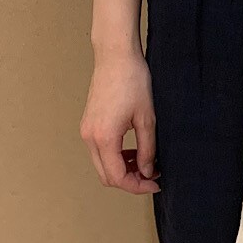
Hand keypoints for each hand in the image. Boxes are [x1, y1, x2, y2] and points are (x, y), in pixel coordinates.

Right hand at [80, 48, 160, 193]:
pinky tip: (133, 150)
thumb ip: (147, 149)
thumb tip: (146, 171)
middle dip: (130, 181)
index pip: (117, 177)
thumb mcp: (146, 118)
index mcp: (104, 138)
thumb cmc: (133, 81)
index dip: (137, 186)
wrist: (116, 57)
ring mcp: (86, 130)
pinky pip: (99, 151)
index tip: (155, 182)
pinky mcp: (88, 124)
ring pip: (102, 164)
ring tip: (145, 161)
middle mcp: (90, 137)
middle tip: (152, 175)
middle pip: (106, 176)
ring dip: (123, 169)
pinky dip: (115, 157)